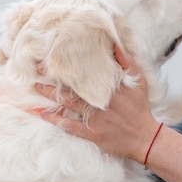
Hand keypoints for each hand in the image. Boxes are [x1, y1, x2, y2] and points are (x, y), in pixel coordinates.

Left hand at [33, 45, 160, 162]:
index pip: (84, 72)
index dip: (68, 65)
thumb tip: (114, 44)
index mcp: (109, 86)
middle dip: (54, 78)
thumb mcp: (138, 81)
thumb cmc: (140, 107)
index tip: (53, 57)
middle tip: (37, 69)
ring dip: (51, 95)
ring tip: (37, 87)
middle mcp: (99, 100)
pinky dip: (54, 119)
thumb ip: (127, 62)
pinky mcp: (91, 132)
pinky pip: (69, 125)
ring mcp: (94, 117)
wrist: (144, 137)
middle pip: (72, 86)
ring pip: (67, 104)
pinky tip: (41, 113)